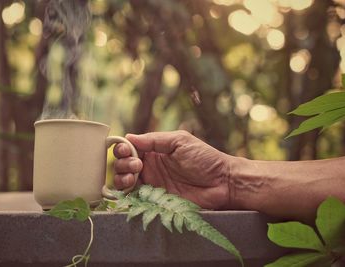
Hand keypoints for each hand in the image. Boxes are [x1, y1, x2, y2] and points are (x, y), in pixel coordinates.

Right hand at [113, 130, 231, 209]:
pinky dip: (126, 192)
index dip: (123, 148)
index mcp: (155, 150)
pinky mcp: (155, 200)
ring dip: (122, 176)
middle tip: (137, 164)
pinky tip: (132, 187)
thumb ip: (154, 140)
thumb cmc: (204, 158)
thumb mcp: (179, 141)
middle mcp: (150, 166)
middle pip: (123, 164)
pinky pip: (134, 197)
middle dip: (123, 163)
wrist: (222, 183)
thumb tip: (129, 136)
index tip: (126, 150)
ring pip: (124, 180)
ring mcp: (152, 183)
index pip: (130, 147)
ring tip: (135, 175)